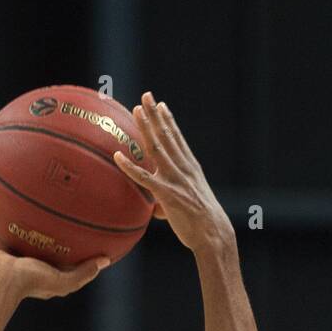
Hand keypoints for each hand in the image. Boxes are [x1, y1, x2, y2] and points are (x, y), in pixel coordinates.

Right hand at [0, 217, 107, 301]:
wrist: (3, 282)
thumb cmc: (32, 282)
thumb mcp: (64, 281)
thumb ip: (84, 273)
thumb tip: (105, 260)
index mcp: (43, 271)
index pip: (58, 259)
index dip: (67, 249)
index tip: (79, 234)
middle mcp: (27, 264)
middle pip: (36, 244)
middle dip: (42, 232)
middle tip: (50, 215)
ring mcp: (10, 258)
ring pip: (13, 237)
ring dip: (15, 225)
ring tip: (19, 207)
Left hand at [113, 92, 233, 252]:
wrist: (214, 234)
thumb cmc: (200, 224)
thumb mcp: (186, 206)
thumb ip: (167, 201)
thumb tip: (155, 209)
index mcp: (190, 168)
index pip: (177, 139)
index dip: (168, 121)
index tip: (160, 105)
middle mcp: (184, 168)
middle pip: (167, 136)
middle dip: (156, 114)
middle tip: (146, 96)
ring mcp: (175, 179)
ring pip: (157, 148)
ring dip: (146, 127)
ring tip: (136, 110)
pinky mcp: (167, 194)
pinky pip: (144, 178)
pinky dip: (129, 166)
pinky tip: (117, 156)